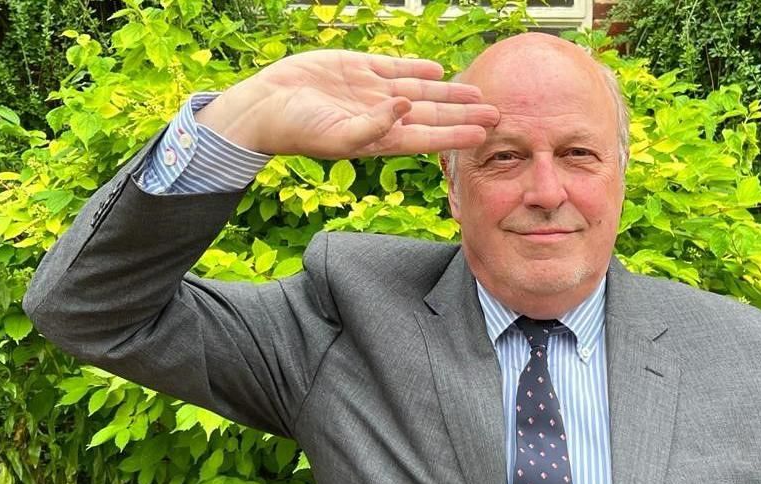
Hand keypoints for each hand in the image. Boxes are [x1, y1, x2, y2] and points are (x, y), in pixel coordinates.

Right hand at [194, 49, 498, 157]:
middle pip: (433, 115)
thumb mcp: (336, 134)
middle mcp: (382, 116)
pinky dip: (418, 70)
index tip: (485, 133)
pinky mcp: (358, 70)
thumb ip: (374, 126)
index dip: (457, 135)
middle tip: (496, 113)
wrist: (264, 107)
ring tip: (476, 94)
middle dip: (463, 115)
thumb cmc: (296, 129)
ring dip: (448, 94)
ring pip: (421, 92)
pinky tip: (438, 73)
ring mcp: (371, 92)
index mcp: (380, 138)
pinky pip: (396, 69)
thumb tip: (406, 108)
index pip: (429, 138)